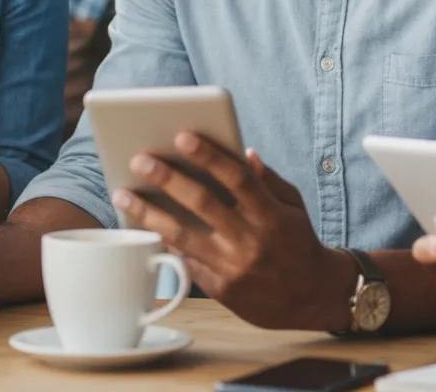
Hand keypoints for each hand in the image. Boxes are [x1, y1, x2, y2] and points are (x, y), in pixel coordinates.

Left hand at [113, 134, 355, 330]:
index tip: (182, 136)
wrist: (312, 298)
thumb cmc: (299, 241)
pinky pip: (187, 261)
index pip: (237, 178)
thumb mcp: (294, 205)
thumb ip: (267, 179)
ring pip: (184, 236)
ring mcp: (234, 267)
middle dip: (169, 179)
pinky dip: (163, 241)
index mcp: (271, 215)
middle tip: (140, 159)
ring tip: (123, 193)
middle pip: (204, 204)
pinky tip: (141, 225)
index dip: (210, 156)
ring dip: (149, 213)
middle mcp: (251, 241)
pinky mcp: (222, 289)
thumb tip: (243, 152)